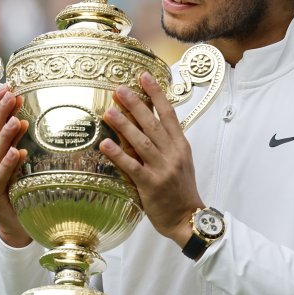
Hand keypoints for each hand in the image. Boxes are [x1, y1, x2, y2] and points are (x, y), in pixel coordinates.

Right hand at [0, 85, 31, 246]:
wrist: (15, 219)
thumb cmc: (15, 180)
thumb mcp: (12, 153)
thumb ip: (13, 132)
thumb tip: (20, 104)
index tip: (5, 86)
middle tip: (12, 96)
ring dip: (4, 136)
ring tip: (16, 121)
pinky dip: (7, 165)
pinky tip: (17, 153)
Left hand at [101, 72, 202, 246]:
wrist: (187, 217)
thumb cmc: (181, 189)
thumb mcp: (180, 160)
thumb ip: (166, 141)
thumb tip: (148, 120)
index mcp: (180, 145)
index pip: (168, 114)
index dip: (156, 94)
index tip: (144, 77)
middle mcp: (172, 154)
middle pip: (153, 124)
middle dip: (136, 104)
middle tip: (120, 89)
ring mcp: (162, 169)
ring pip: (142, 142)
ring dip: (124, 125)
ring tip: (109, 111)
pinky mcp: (150, 185)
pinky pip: (132, 166)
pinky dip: (118, 154)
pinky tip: (105, 144)